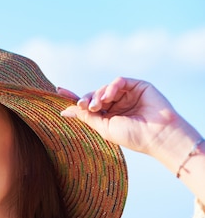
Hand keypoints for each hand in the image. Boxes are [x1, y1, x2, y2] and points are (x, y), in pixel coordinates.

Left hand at [58, 77, 187, 155]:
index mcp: (108, 116)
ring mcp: (127, 95)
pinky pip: (119, 81)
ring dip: (98, 94)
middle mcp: (117, 105)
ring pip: (105, 88)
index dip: (75, 98)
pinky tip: (108, 96)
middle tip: (84, 105)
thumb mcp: (103, 127)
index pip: (89, 105)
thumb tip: (64, 111)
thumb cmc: (132, 136)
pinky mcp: (138, 86)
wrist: (158, 135)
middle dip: (86, 99)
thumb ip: (86, 116)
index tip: (59, 90)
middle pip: (94, 95)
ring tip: (98, 105)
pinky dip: (111, 87)